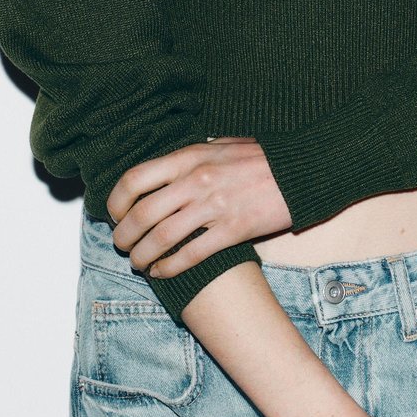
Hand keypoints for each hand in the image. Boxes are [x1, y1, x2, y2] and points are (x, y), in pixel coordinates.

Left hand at [105, 137, 291, 279]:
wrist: (302, 169)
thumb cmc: (261, 158)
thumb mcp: (220, 145)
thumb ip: (192, 157)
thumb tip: (168, 168)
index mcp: (190, 156)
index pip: (135, 179)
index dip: (116, 201)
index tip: (114, 214)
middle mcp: (197, 180)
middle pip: (142, 213)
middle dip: (124, 235)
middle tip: (122, 246)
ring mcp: (215, 206)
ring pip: (162, 237)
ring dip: (143, 255)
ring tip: (139, 263)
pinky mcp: (234, 230)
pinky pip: (192, 254)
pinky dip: (171, 267)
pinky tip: (163, 272)